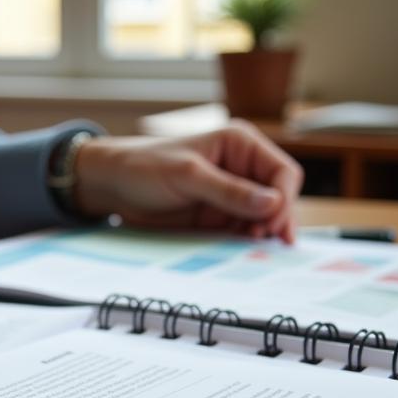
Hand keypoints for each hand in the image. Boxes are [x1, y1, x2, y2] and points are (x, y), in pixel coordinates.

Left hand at [72, 122, 303, 242]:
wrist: (114, 185)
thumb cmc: (146, 167)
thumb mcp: (188, 176)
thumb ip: (229, 191)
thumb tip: (272, 203)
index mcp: (241, 144)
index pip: (282, 173)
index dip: (283, 199)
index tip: (271, 224)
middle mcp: (243, 168)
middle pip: (279, 197)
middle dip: (277, 220)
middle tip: (267, 243)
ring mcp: (232, 194)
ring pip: (264, 218)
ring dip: (263, 234)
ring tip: (255, 249)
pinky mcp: (219, 216)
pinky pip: (243, 230)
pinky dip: (248, 242)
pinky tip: (246, 252)